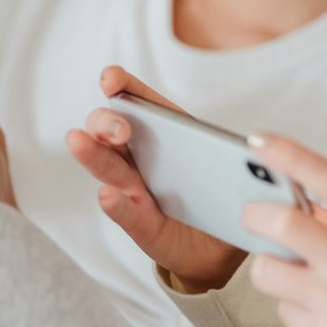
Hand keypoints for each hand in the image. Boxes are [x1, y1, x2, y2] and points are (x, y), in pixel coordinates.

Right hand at [65, 66, 246, 292]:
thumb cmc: (220, 194)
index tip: (110, 79)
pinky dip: (116, 204)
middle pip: (111, 132)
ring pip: (109, 168)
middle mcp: (139, 158)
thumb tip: (250, 149)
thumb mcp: (229, 165)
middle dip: (107, 122)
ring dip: (93, 154)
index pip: (138, 102)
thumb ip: (233, 153)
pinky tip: (107, 194)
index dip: (122, 86)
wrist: (221, 247)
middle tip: (119, 127)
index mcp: (162, 133)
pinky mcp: (140, 224)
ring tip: (77, 140)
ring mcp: (135, 190)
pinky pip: (126, 212)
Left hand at [239, 134, 326, 326]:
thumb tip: (273, 196)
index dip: (292, 156)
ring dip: (270, 268)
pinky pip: (282, 311)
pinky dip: (291, 306)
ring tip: (294, 274)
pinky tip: (315, 309)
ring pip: (266, 271)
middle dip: (254, 216)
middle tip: (251, 215)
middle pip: (285, 225)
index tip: (259, 140)